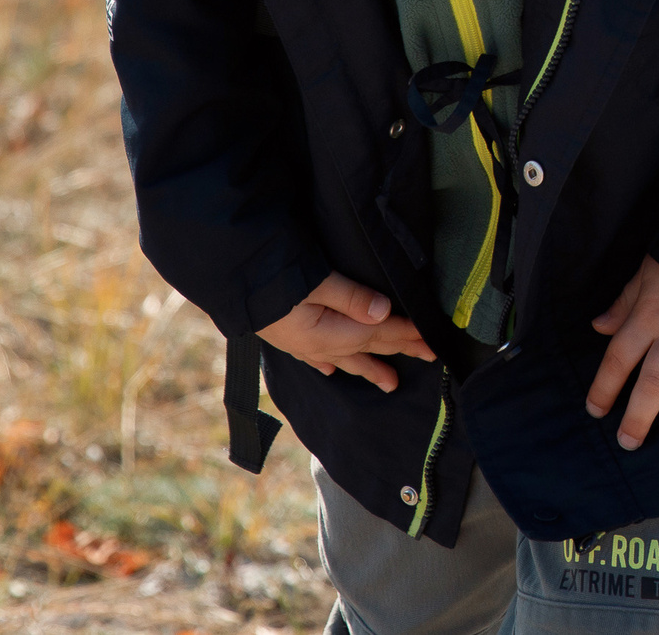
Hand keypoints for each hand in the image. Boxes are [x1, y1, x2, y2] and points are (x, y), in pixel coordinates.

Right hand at [256, 272, 434, 392]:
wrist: (226, 278)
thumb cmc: (271, 276)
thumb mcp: (315, 280)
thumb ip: (351, 297)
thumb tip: (385, 311)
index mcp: (328, 332)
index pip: (378, 334)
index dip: (407, 334)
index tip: (432, 338)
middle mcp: (317, 345)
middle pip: (367, 347)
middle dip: (399, 350)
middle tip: (428, 357)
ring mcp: (300, 344)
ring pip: (344, 359)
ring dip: (369, 367)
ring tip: (390, 382)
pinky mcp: (285, 337)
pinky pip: (316, 357)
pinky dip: (330, 363)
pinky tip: (331, 370)